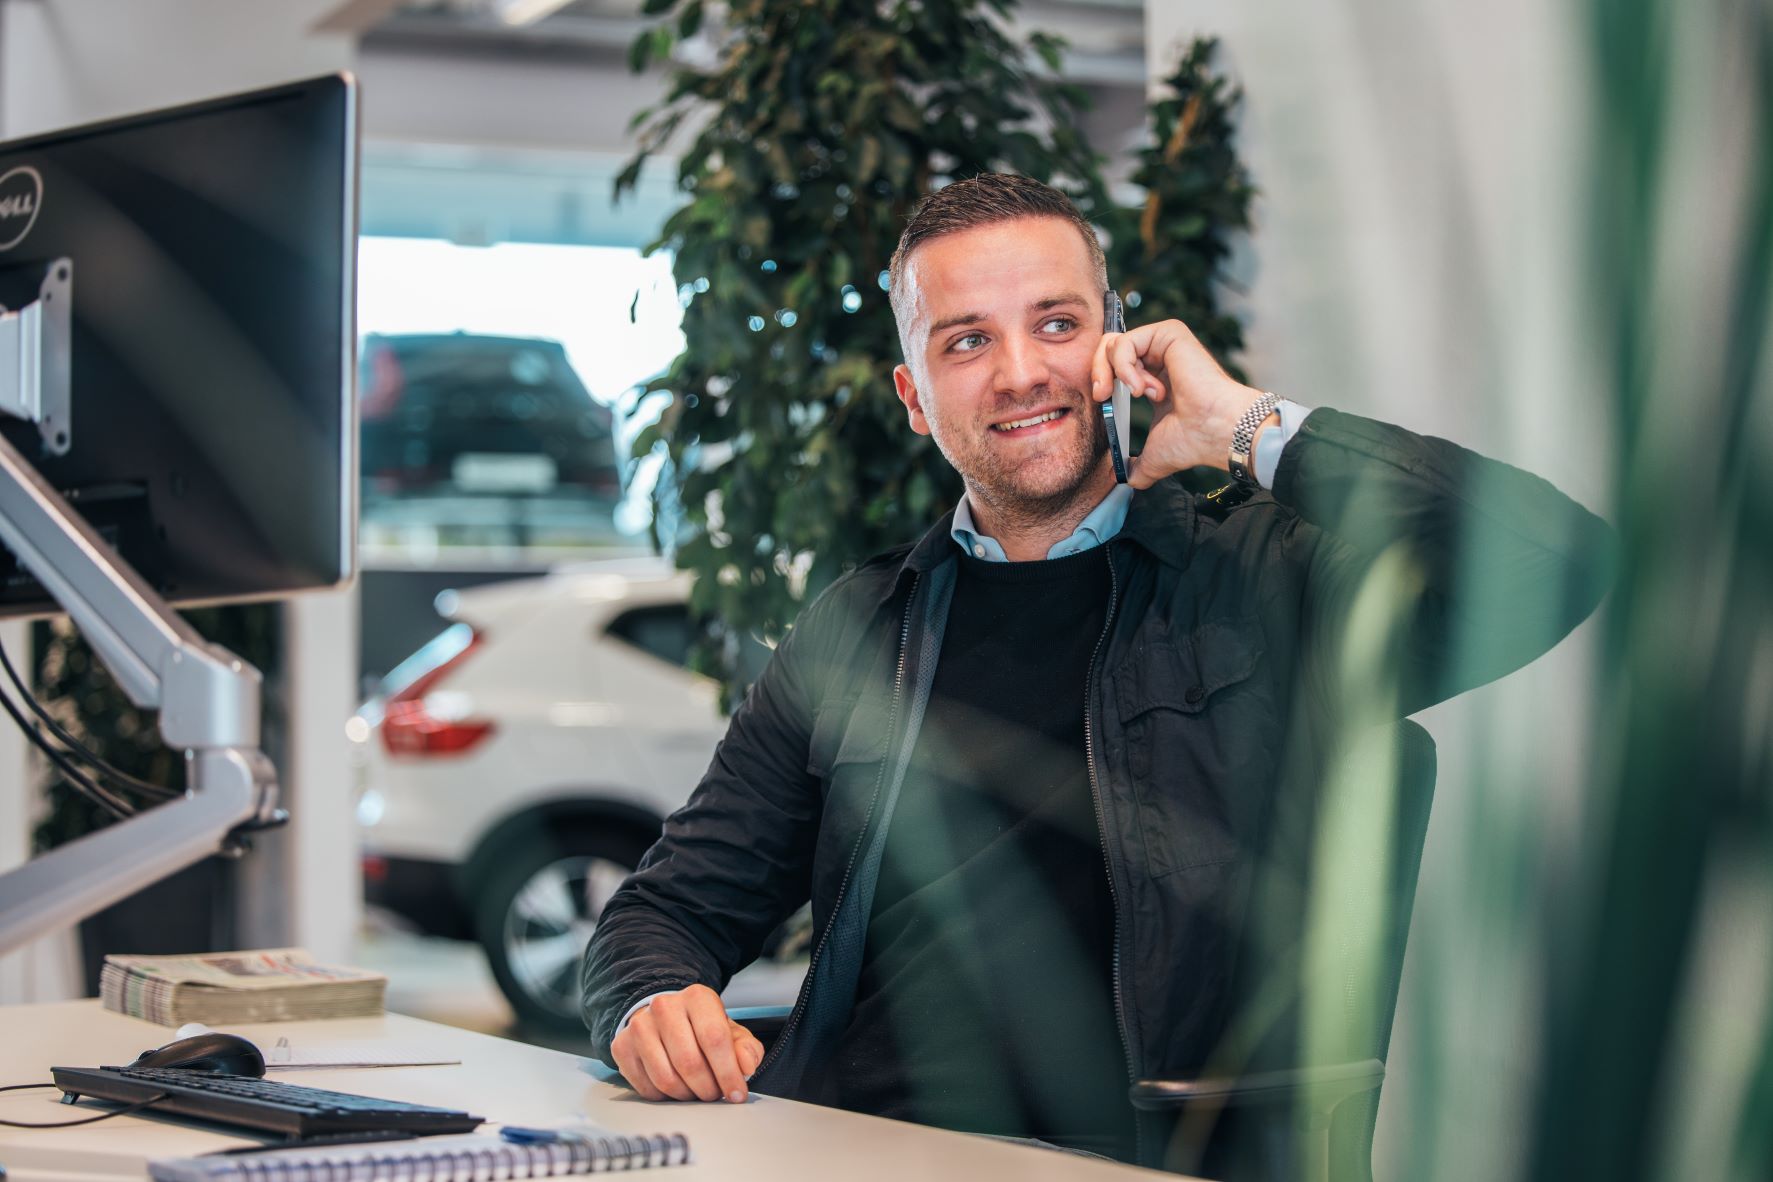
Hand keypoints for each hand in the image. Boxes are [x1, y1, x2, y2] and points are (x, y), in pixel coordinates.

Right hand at [609, 984, 765, 1102]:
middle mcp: (664, 1006)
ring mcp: (639, 1026)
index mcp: (697, 997)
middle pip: (689, 1062)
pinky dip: (666, 1098)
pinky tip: (676, 1088)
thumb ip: (746, 1049)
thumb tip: (747, 1066)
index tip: (737, 1093)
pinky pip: (647, 1088)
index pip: (714, 1038)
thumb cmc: (701, 1027)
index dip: (729, 1072)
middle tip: (715, 1094)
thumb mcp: (731, 1032)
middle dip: (707, 1088)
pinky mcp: (622, 1046)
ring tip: (696, 1091)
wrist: (663, 1017)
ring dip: (687, 1096)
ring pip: (666, 1079)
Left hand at [1089, 318, 1272, 488]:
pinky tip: (1142, 387)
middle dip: (1097, 372)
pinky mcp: (1169, 334)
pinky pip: (1126, 342)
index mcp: (1153, 380)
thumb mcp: (1154, 455)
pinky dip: (1125, 366)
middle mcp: (1158, 358)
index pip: (1112, 368)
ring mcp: (1163, 345)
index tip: (1101, 402)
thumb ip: (1136, 464)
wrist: (1217, 430)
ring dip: (1115, 372)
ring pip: (1113, 343)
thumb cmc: (1194, 440)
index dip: (1100, 381)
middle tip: (1101, 396)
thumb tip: (1121, 478)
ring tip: (1137, 393)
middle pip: (1107, 349)